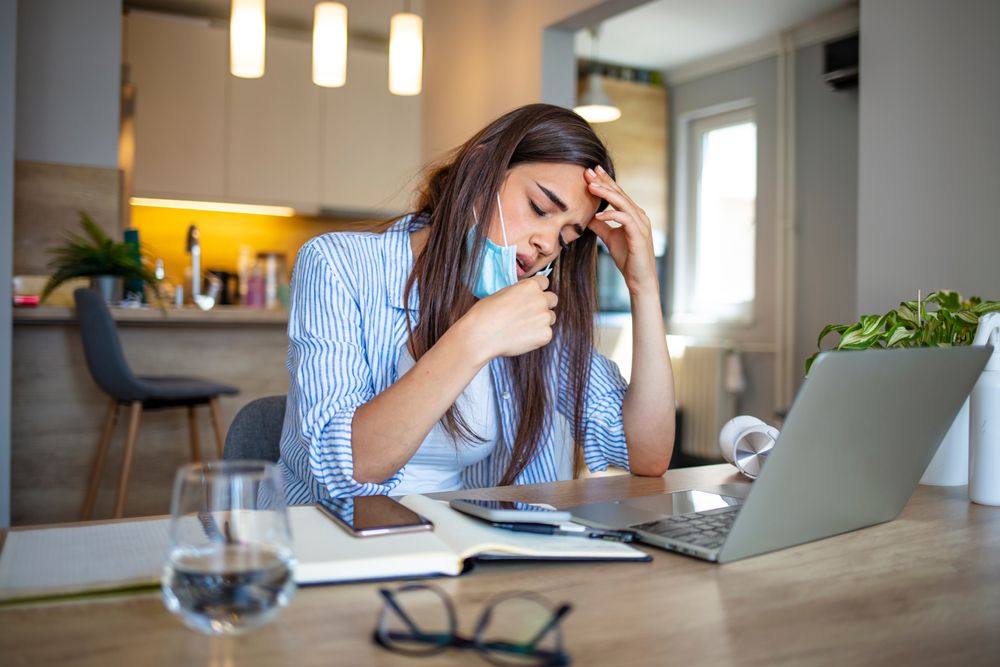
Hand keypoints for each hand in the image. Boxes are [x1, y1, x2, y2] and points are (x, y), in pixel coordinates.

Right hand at [459, 276, 557, 359]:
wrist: (481, 335)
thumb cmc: (486, 313)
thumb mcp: (503, 293)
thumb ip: (520, 293)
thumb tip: (525, 298)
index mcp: (530, 286)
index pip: (544, 282)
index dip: (538, 290)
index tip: (532, 297)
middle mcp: (541, 299)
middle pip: (553, 299)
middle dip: (544, 305)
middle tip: (530, 314)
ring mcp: (545, 318)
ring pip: (551, 318)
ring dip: (541, 321)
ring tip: (522, 328)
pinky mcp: (545, 335)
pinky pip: (546, 334)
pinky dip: (537, 337)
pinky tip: (521, 338)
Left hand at [585, 166, 658, 296]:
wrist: (640, 279)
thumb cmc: (628, 258)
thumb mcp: (610, 238)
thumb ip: (600, 226)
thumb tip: (587, 215)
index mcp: (633, 214)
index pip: (618, 194)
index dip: (606, 181)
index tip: (592, 171)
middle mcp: (639, 216)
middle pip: (620, 194)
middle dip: (604, 181)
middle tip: (588, 171)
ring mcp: (641, 225)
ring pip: (623, 203)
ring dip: (606, 194)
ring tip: (591, 186)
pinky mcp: (639, 237)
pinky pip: (625, 220)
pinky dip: (612, 215)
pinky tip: (598, 215)